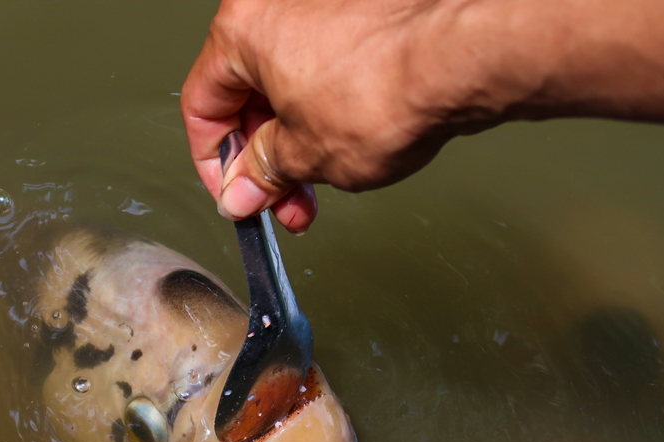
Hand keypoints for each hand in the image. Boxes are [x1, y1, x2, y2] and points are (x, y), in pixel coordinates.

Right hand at [180, 0, 523, 232]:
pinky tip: (348, 146)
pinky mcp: (366, 14)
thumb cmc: (386, 90)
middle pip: (248, 94)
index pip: (202, 105)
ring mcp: (324, 4)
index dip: (216, 163)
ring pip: (290, 84)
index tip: (236, 193)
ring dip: (299, 143)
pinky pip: (327, 69)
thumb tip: (242, 190)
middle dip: (266, 159)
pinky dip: (328, 110)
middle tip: (282, 200)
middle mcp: (278, 4)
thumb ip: (261, 174)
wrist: (461, 62)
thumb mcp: (304, 156)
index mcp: (242, 29)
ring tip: (321, 184)